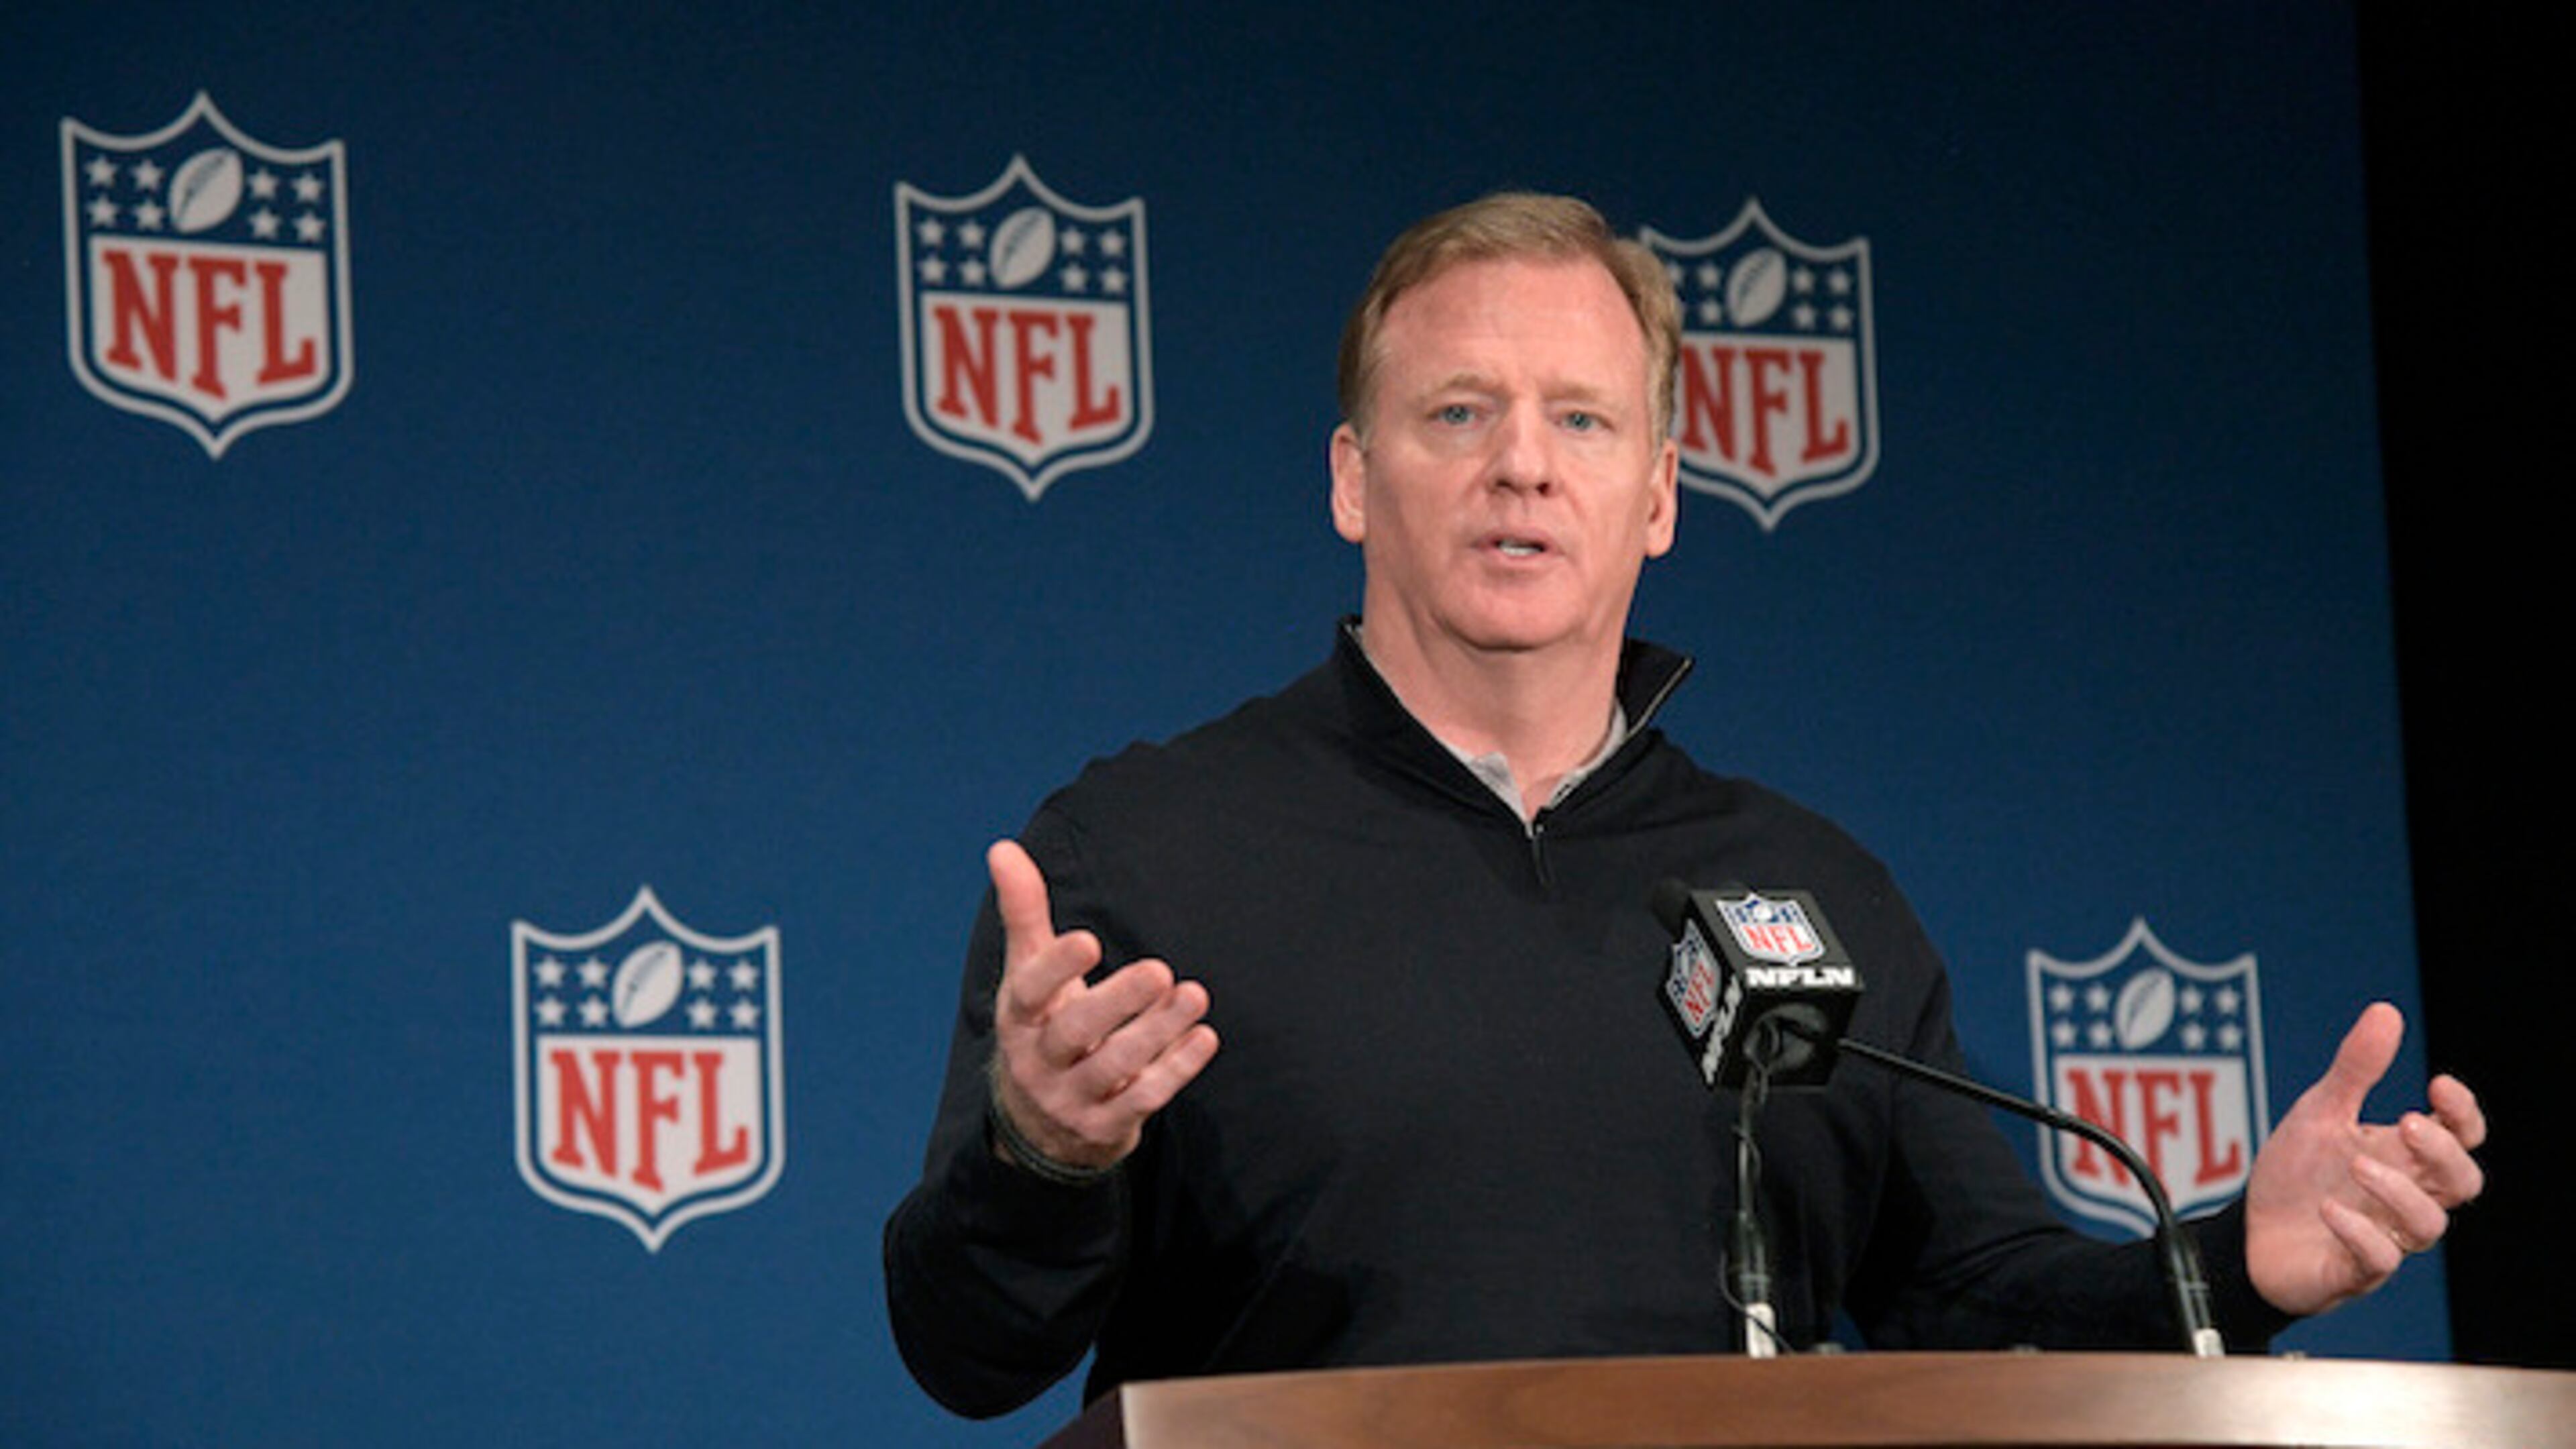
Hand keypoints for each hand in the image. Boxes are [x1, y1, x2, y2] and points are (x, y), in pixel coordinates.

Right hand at [985, 839, 1219, 1172]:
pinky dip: (1175, 1068)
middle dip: (1117, 1002)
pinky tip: (1204, 1036)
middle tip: (1159, 969)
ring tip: (1195, 994)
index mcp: (1017, 1018)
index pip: (1028, 991)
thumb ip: (1023, 913)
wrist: (1039, 1124)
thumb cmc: (1041, 1025)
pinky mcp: (1105, 1128)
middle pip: (1073, 1032)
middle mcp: (1037, 1062)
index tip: (1088, 939)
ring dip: (1157, 1031)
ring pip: (1115, 1067)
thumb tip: (1002, 847)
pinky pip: (1143, 1099)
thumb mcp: (1027, 973)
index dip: (1056, 967)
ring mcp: (1071, 1099)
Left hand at [2244, 1002, 2485, 1315]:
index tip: (2439, 1083)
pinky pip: (2378, 1260)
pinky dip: (2357, 1232)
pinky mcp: (2353, 1271)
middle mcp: (2403, 1197)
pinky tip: (2328, 1208)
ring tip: (2355, 1163)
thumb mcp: (2319, 1113)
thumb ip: (2355, 1070)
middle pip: (2463, 1182)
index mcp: (2403, 1157)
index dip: (2464, 1114)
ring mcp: (2385, 1237)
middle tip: (2405, 1122)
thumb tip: (2386, 1011)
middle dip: (2443, 1152)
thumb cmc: (2296, 1175)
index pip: (2462, 1139)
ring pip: (2429, 1224)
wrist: (2248, 1234)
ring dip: (2398, 1190)